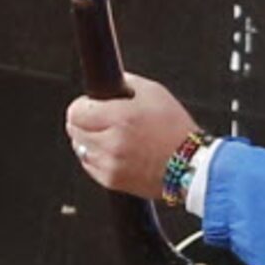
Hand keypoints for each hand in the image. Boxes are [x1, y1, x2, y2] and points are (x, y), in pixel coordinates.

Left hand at [65, 74, 199, 200]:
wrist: (191, 166)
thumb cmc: (176, 130)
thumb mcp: (154, 93)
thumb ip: (126, 83)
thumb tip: (107, 83)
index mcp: (121, 117)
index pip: (76, 111)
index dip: (81, 106)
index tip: (88, 106)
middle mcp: (112, 142)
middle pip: (74, 130)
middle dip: (83, 122)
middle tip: (97, 120)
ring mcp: (110, 164)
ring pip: (80, 148)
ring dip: (88, 141)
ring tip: (107, 137)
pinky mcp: (112, 181)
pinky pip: (89, 166)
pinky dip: (95, 158)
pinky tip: (112, 152)